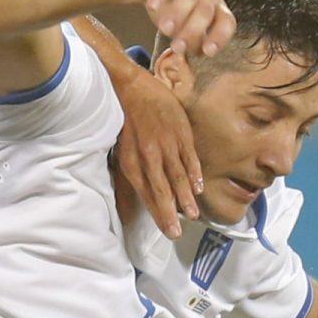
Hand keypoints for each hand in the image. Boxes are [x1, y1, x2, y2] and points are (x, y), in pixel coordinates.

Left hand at [110, 66, 201, 238]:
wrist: (129, 84)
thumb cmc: (122, 117)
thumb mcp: (119, 147)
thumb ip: (130, 170)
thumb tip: (135, 193)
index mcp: (131, 160)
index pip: (146, 193)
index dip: (157, 212)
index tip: (167, 230)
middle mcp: (149, 156)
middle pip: (162, 190)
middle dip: (170, 213)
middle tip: (177, 233)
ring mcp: (166, 144)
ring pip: (177, 176)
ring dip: (185, 197)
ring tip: (193, 215)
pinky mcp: (179, 132)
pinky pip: (189, 158)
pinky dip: (194, 174)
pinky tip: (198, 187)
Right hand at [126, 0, 236, 59]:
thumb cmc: (168, 9)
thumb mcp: (180, 28)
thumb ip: (188, 42)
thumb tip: (189, 59)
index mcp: (214, 8)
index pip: (226, 22)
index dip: (220, 36)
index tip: (208, 52)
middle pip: (206, 10)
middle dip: (193, 30)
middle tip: (177, 47)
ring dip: (178, 13)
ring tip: (164, 29)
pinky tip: (152, 6)